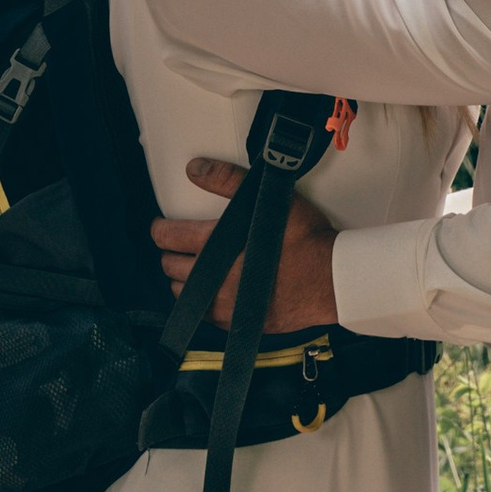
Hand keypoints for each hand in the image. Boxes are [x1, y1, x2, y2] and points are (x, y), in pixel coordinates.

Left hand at [152, 160, 338, 334]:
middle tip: (176, 247)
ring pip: (183, 295)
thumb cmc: (304, 238)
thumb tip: (195, 168)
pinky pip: (204, 317)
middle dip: (169, 255)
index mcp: (215, 244)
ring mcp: (223, 305)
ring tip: (191, 269)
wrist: (330, 279)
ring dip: (183, 281)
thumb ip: (227, 180)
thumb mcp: (267, 199)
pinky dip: (201, 304)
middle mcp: (213, 277)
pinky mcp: (236, 322)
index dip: (160, 230)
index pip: (169, 237)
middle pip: (171, 268)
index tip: (159, 227)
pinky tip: (211, 293)